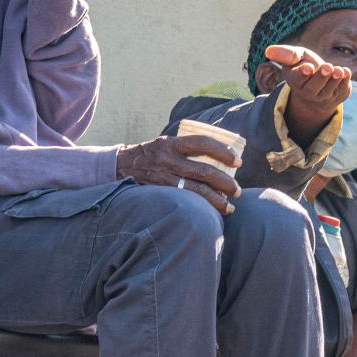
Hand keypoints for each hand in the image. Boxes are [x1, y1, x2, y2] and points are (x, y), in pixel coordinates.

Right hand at [116, 135, 241, 213]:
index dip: (223, 152)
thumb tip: (219, 155)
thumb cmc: (150, 155)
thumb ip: (186, 148)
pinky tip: (211, 213)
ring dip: (217, 200)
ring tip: (230, 207)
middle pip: (204, 171)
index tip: (238, 162)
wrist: (118, 167)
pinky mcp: (158, 193)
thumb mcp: (165, 144)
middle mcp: (167, 159)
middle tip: (238, 191)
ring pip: (196, 191)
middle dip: (225, 183)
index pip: (203, 143)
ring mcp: (162, 177)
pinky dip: (201, 207)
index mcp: (172, 144)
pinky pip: (184, 201)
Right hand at [263, 44, 351, 143]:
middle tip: (327, 66)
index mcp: (295, 81)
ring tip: (339, 70)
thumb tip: (268, 51)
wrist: (318, 81)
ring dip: (334, 80)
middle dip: (321, 77)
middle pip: (314, 88)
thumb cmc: (304, 65)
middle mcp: (308, 92)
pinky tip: (346, 72)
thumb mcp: (295, 57)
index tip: (308, 68)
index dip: (303, 74)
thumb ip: (285, 54)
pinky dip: (345, 83)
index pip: (297, 80)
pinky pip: (341, 92)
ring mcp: (323, 97)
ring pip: (328, 91)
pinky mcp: (337, 96)